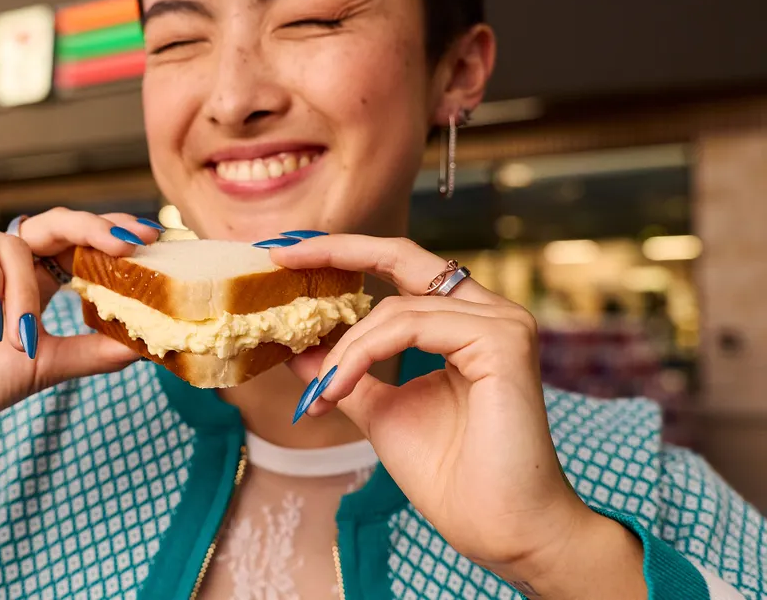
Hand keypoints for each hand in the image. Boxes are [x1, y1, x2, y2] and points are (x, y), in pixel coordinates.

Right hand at [0, 209, 162, 505]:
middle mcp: (2, 262)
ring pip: (15, 244)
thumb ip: (92, 352)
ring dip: (25, 293)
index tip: (151, 240)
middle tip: (125, 243)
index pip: (79, 247)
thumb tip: (149, 345)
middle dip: (94, 229)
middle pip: (56, 224)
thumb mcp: (43, 366)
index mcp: (31, 283)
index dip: (112, 238)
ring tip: (17, 338)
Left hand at [273, 235, 645, 598]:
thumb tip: (298, 347)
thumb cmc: (451, 477)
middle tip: (279, 258)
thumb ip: (346, 374)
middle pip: (402, 255)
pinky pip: (411, 325)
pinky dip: (364, 354)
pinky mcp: (502, 340)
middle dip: (335, 251)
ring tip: (322, 392)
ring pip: (396, 307)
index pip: (400, 268)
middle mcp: (488, 312)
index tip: (287, 257)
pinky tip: (339, 389)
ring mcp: (501, 322)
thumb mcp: (380, 410)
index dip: (344, 255)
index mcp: (465, 323)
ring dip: (345, 349)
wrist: (499, 530)